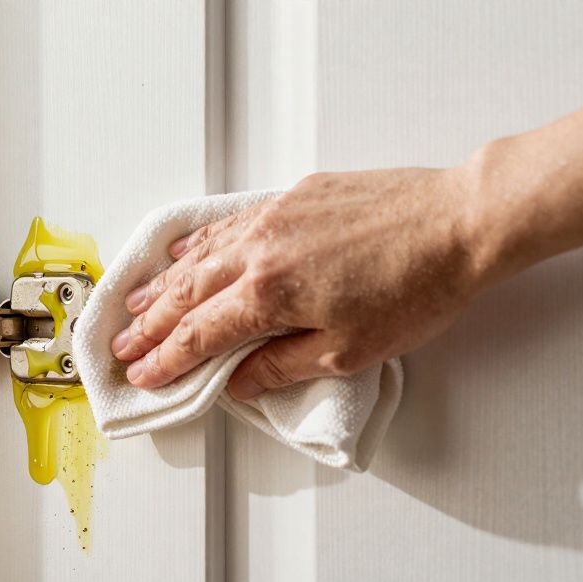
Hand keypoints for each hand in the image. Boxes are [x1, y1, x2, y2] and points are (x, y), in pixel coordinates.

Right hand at [111, 166, 494, 398]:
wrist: (459, 223)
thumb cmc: (417, 288)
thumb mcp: (349, 351)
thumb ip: (282, 366)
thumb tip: (239, 382)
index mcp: (269, 296)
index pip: (199, 336)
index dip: (166, 360)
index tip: (143, 375)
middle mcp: (258, 252)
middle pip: (187, 295)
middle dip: (150, 326)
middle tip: (123, 346)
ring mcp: (273, 219)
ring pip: (200, 256)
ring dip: (164, 284)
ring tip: (137, 304)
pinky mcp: (293, 197)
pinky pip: (228, 223)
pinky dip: (199, 242)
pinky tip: (183, 251)